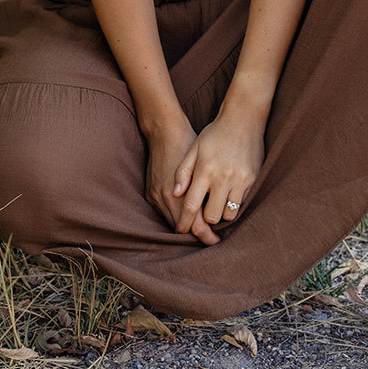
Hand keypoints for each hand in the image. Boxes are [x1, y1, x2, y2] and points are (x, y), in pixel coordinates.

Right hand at [144, 117, 220, 245]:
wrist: (164, 129)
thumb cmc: (188, 143)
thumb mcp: (202, 164)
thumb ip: (206, 189)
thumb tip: (216, 211)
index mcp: (180, 192)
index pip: (195, 224)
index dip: (206, 234)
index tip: (217, 239)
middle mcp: (166, 197)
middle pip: (183, 227)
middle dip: (197, 235)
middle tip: (212, 239)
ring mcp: (156, 195)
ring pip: (172, 222)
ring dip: (186, 226)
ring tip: (202, 229)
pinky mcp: (150, 192)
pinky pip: (164, 212)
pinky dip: (175, 216)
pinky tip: (187, 214)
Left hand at [171, 115, 264, 236]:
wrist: (243, 119)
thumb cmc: (215, 134)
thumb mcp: (194, 148)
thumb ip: (183, 171)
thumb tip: (175, 193)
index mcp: (205, 170)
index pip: (191, 205)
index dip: (184, 222)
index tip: (181, 230)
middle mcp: (222, 177)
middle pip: (211, 216)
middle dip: (205, 219)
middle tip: (203, 213)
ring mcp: (240, 180)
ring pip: (229, 214)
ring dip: (222, 213)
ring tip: (217, 204)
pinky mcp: (253, 180)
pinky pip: (243, 204)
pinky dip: (235, 204)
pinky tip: (229, 196)